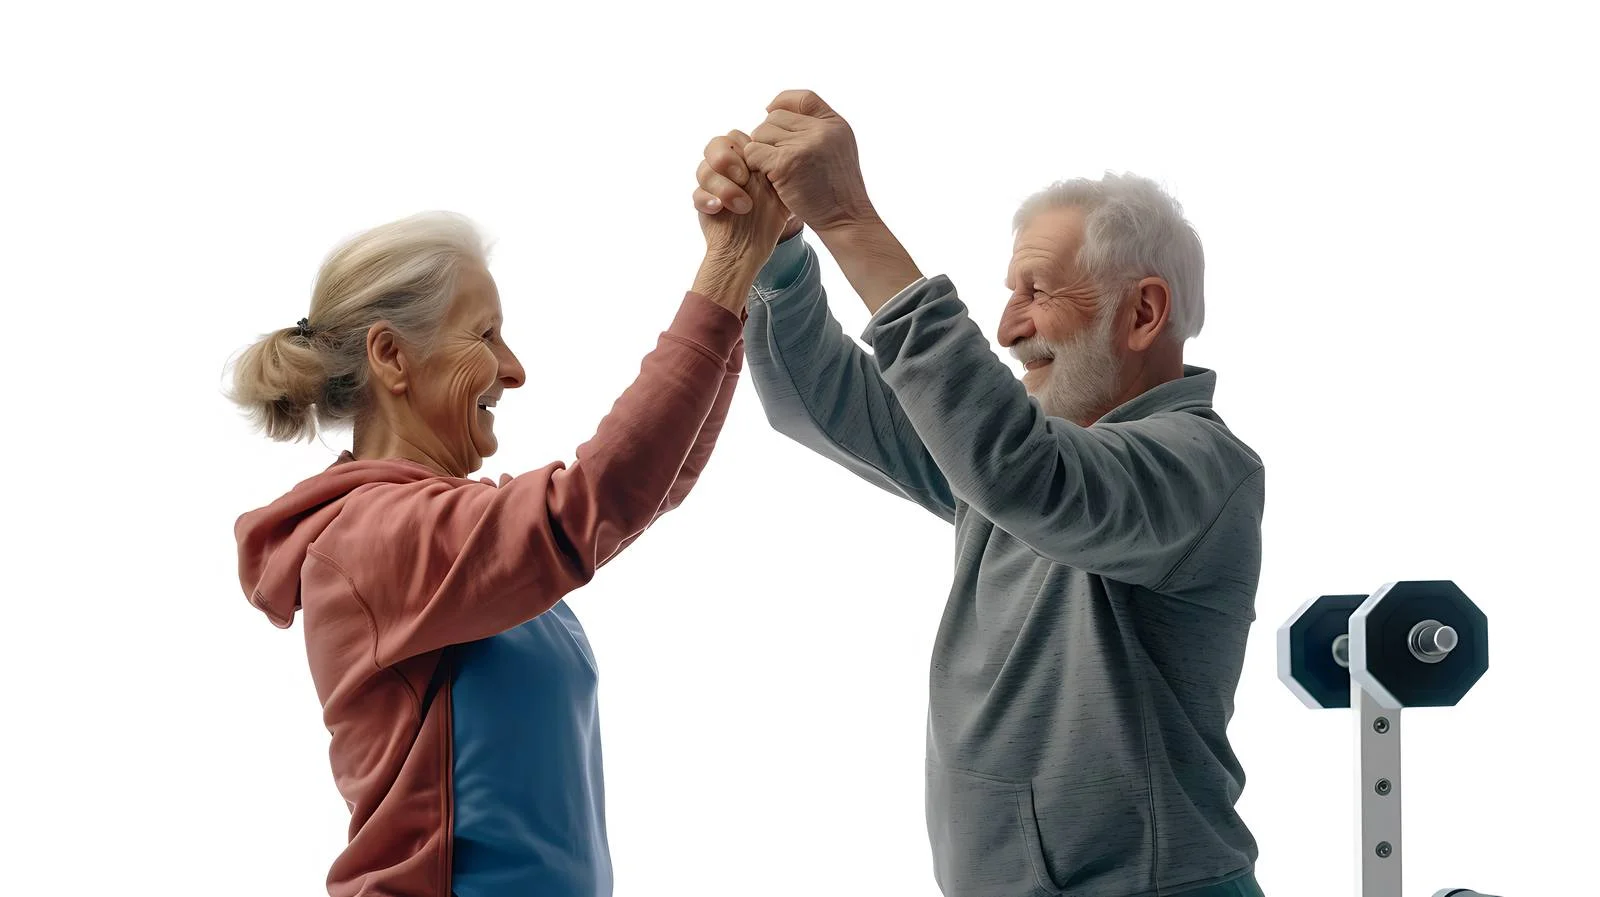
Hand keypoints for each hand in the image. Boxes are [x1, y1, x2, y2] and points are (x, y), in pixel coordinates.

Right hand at [694, 130, 801, 241]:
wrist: (751, 249)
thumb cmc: (770, 221)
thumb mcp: (779, 192)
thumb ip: (774, 169)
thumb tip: (775, 151)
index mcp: (745, 162)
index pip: (734, 137)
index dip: (740, 147)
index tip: (752, 167)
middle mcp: (727, 170)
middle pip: (715, 146)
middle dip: (726, 159)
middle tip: (742, 178)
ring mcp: (713, 185)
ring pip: (704, 169)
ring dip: (722, 185)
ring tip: (741, 205)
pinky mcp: (703, 201)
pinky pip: (697, 193)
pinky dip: (706, 200)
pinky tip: (717, 208)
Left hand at [742, 90, 876, 234]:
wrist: (845, 220)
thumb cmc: (836, 191)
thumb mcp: (836, 151)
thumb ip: (815, 130)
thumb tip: (773, 110)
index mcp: (836, 124)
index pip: (804, 98)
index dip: (783, 102)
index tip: (771, 113)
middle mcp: (822, 130)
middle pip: (776, 118)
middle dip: (769, 137)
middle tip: (775, 160)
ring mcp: (805, 145)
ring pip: (761, 134)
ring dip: (760, 152)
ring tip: (774, 172)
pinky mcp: (786, 163)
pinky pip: (753, 152)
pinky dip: (754, 165)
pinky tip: (768, 179)